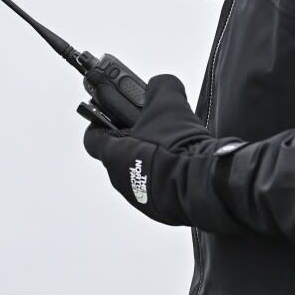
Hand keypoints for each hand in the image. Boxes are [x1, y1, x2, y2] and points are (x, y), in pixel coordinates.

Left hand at [82, 75, 246, 230]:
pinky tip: (183, 164)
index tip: (109, 115)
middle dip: (133, 139)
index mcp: (113, 154)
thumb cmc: (178, 147)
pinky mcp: (158, 210)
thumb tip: (161, 84)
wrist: (203, 184)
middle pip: (118, 154)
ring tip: (173, 146)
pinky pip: (156, 188)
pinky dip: (165, 175)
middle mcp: (119, 179)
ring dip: (149, 159)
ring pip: (137, 172)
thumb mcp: (169, 102)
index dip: (99, 122)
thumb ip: (160, 86)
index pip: (92, 138)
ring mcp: (138, 198)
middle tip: (152, 127)